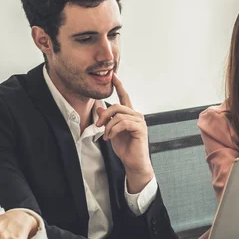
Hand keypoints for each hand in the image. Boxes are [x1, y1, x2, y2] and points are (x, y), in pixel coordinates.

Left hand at [96, 73, 153, 192]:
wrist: (133, 162)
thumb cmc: (124, 148)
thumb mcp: (111, 132)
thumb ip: (107, 120)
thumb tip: (99, 107)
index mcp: (129, 115)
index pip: (124, 97)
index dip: (119, 86)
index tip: (113, 76)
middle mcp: (136, 115)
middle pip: (117, 106)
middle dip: (104, 115)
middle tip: (97, 126)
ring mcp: (139, 122)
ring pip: (119, 115)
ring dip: (108, 126)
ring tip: (105, 136)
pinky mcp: (140, 129)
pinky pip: (123, 123)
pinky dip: (113, 130)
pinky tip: (110, 137)